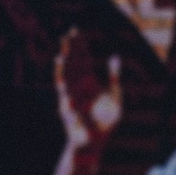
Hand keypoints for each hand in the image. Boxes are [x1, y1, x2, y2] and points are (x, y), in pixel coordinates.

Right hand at [55, 30, 123, 157]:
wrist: (94, 143)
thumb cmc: (105, 124)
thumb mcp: (115, 98)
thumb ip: (115, 78)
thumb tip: (115, 56)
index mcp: (90, 84)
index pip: (83, 60)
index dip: (80, 47)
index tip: (78, 32)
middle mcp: (79, 86)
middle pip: (74, 63)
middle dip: (72, 48)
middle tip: (71, 31)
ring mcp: (72, 94)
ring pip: (67, 71)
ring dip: (66, 56)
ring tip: (65, 42)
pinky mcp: (67, 102)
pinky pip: (63, 85)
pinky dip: (61, 72)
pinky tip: (60, 60)